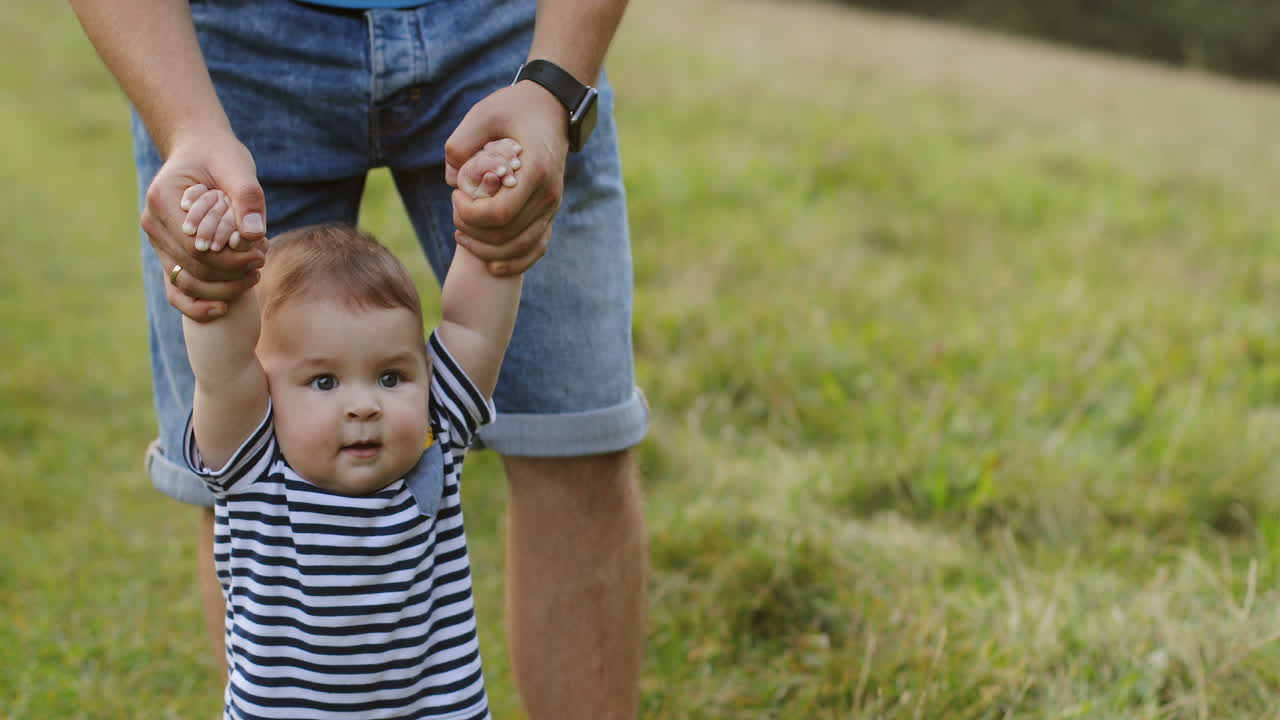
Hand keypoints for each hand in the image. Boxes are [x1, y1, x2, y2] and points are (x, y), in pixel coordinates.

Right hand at [141, 132, 266, 320]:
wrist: (201, 152)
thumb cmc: (219, 157)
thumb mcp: (237, 167)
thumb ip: (247, 197)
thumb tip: (254, 236)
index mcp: (162, 201)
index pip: (196, 247)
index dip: (231, 258)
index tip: (261, 253)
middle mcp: (153, 225)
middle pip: (193, 268)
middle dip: (232, 272)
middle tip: (262, 262)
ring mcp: (157, 243)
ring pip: (186, 283)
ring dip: (223, 288)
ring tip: (254, 275)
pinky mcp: (167, 254)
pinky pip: (176, 290)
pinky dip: (197, 304)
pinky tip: (224, 308)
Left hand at [445, 81, 569, 275]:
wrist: (552, 106)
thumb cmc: (515, 107)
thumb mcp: (483, 114)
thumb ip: (461, 144)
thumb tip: (453, 179)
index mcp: (535, 170)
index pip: (500, 213)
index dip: (470, 214)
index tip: (455, 196)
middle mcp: (549, 193)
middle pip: (508, 236)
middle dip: (473, 232)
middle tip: (454, 212)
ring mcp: (553, 206)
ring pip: (521, 248)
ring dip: (488, 251)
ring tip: (462, 235)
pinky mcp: (550, 212)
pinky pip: (536, 248)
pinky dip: (515, 263)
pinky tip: (491, 265)